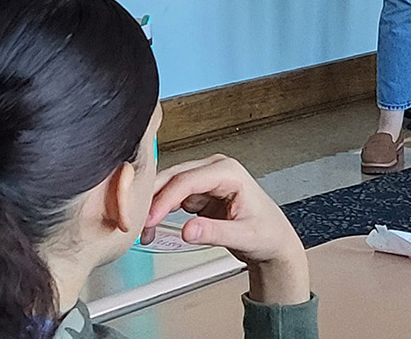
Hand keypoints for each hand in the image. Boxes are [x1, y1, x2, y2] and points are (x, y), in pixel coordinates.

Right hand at [144, 155, 309, 305]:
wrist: (273, 240)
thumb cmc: (266, 233)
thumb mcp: (244, 236)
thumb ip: (215, 233)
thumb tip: (188, 230)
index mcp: (228, 172)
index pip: (188, 180)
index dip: (166, 199)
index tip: (150, 219)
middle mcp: (214, 169)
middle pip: (173, 177)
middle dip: (153, 199)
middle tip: (138, 223)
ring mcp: (205, 179)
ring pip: (168, 186)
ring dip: (154, 206)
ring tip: (144, 230)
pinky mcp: (198, 192)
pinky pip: (172, 197)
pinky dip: (160, 211)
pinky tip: (152, 227)